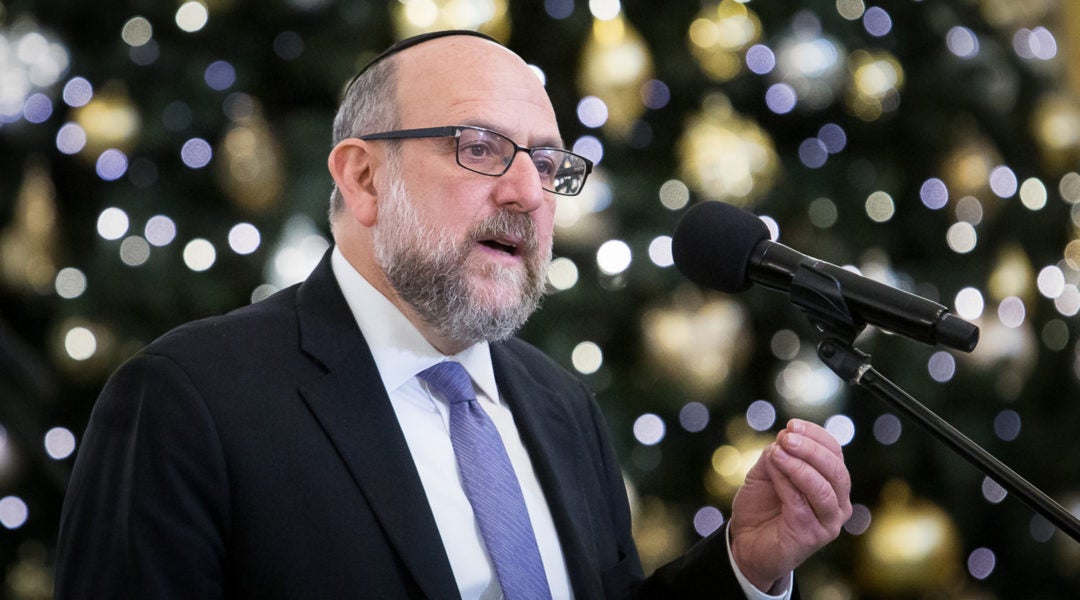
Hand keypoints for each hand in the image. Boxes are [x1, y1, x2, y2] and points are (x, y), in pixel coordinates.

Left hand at [729, 418, 851, 592]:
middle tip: (786, 436)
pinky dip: (786, 482)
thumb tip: (784, 437)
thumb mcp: (767, 472)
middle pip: (835, 470)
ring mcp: (828, 522)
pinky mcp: (811, 536)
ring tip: (777, 451)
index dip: (816, 436)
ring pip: (823, 488)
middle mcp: (838, 504)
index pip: (835, 454)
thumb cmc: (761, 506)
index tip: (792, 424)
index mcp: (833, 484)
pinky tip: (772, 468)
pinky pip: (801, 504)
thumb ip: (777, 455)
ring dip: (799, 465)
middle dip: (811, 449)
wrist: (745, 542)